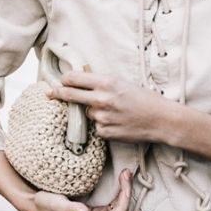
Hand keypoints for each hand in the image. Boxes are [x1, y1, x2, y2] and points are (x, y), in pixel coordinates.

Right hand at [16, 168, 133, 210]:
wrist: (36, 207)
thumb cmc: (45, 205)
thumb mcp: (56, 205)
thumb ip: (72, 210)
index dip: (124, 203)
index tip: (125, 182)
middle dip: (126, 195)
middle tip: (127, 173)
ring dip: (123, 194)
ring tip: (125, 175)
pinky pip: (111, 207)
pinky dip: (117, 195)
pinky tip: (119, 182)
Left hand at [53, 72, 185, 145]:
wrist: (162, 120)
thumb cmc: (145, 99)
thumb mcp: (123, 83)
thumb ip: (101, 82)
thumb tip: (80, 80)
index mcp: (107, 82)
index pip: (73, 78)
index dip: (64, 79)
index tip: (60, 81)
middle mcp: (102, 99)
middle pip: (69, 95)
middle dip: (57, 93)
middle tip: (49, 93)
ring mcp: (102, 117)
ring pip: (86, 113)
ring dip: (92, 112)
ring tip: (112, 111)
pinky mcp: (105, 133)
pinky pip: (96, 128)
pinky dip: (102, 125)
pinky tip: (117, 122)